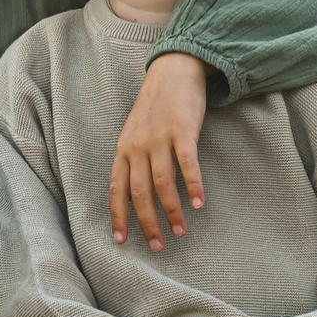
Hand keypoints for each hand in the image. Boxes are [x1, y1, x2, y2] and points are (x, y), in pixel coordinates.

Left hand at [110, 53, 207, 250]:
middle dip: (148, 223)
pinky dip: (193, 186)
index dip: (118, 216)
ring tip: (181, 231)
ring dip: (172, 211)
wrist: (172, 71)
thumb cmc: (156, 106)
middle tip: (158, 246)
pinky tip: (199, 204)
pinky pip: (187, 164)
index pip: (116, 189)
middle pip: (140, 193)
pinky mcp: (182, 131)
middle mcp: (138, 146)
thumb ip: (134, 159)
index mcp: (124, 149)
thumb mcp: (136, 132)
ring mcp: (159, 138)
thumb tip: (136, 193)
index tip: (121, 241)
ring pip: (163, 184)